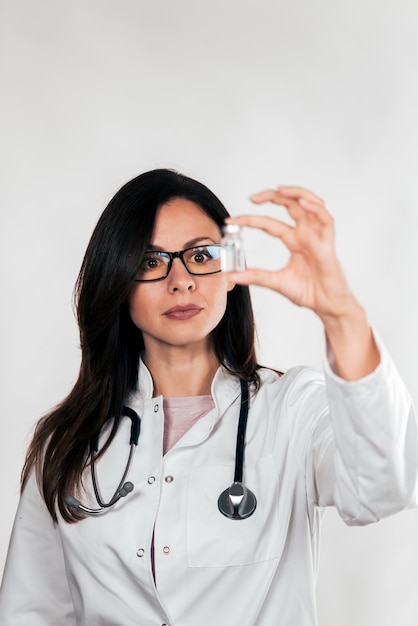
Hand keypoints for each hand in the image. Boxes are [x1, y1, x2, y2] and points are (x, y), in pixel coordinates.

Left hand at [226, 185, 354, 321]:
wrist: (327, 306)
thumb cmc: (308, 292)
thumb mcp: (276, 282)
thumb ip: (255, 276)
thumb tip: (232, 276)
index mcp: (294, 241)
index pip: (269, 224)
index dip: (250, 219)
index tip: (231, 221)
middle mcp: (305, 234)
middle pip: (290, 205)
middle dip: (271, 197)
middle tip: (252, 198)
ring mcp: (317, 236)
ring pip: (309, 204)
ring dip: (296, 193)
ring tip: (279, 189)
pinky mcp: (328, 243)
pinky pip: (325, 219)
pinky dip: (316, 208)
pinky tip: (303, 202)